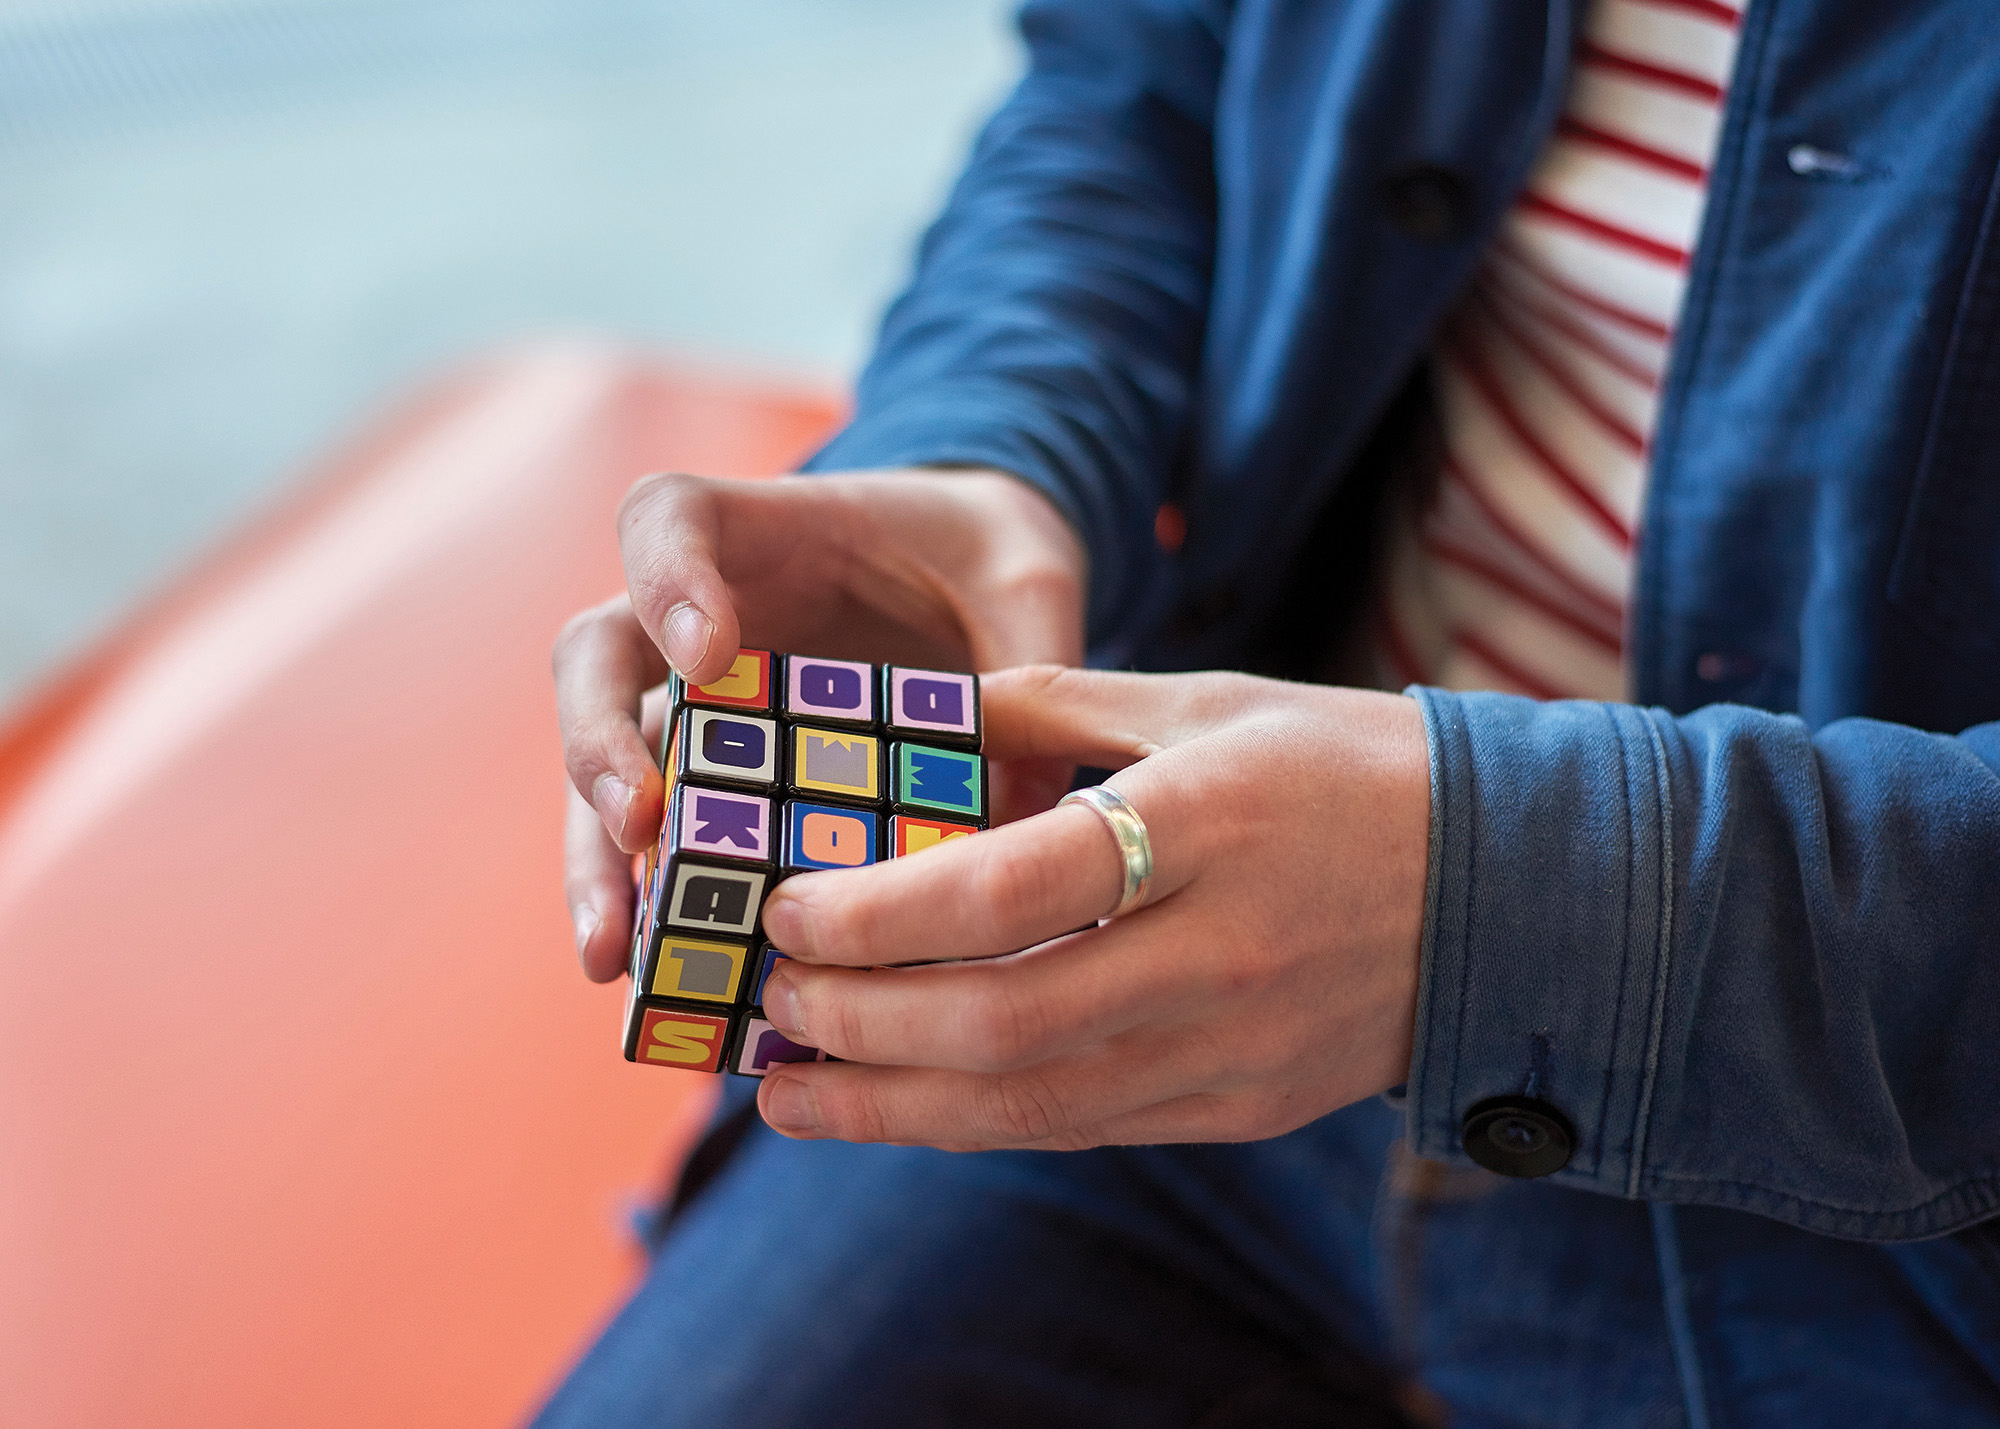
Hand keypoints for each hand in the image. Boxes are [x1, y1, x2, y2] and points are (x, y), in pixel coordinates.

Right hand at [555, 468, 1085, 981]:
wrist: (974, 580)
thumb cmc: (989, 557)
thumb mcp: (1029, 582)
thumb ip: (1027, 665)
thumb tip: (1020, 817)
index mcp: (761, 531)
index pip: (667, 520)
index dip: (665, 579)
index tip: (706, 655)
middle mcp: (695, 617)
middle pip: (595, 657)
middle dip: (600, 743)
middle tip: (641, 824)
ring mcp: (692, 705)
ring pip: (604, 770)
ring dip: (597, 862)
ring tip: (610, 954)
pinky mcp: (712, 784)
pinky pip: (660, 845)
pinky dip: (655, 911)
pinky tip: (660, 986)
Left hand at [750, 666, 1430, 1148]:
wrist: (1513, 888)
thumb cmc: (1350, 769)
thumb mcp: (1217, 700)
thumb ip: (1065, 700)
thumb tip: (935, 710)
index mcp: (1210, 821)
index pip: (1015, 885)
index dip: (881, 913)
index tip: (787, 912)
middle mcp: (1221, 949)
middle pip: (1003, 1019)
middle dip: (860, 1023)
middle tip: (768, 1001)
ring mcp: (1235, 1045)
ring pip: (1031, 1102)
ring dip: (891, 1105)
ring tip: (788, 1090)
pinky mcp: (1242, 1106)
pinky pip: (1084, 1126)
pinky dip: (974, 1123)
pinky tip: (896, 1109)